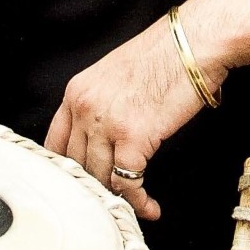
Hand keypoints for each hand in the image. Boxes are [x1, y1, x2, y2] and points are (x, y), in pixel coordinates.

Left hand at [45, 12, 208, 220]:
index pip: (56, 142)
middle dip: (95, 186)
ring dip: (117, 198)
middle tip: (112, 201)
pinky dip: (138, 201)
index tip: (81, 184)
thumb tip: (105, 138)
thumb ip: (102, 104)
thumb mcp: (116, 75)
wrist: (194, 42)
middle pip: (77, 164)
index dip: (68, 169)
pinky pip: (127, 182)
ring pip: (100, 177)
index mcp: (76, 91)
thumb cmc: (166, 54)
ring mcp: (105, 123)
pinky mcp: (133, 137)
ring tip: (133, 207)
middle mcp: (84, 107)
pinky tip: (149, 207)